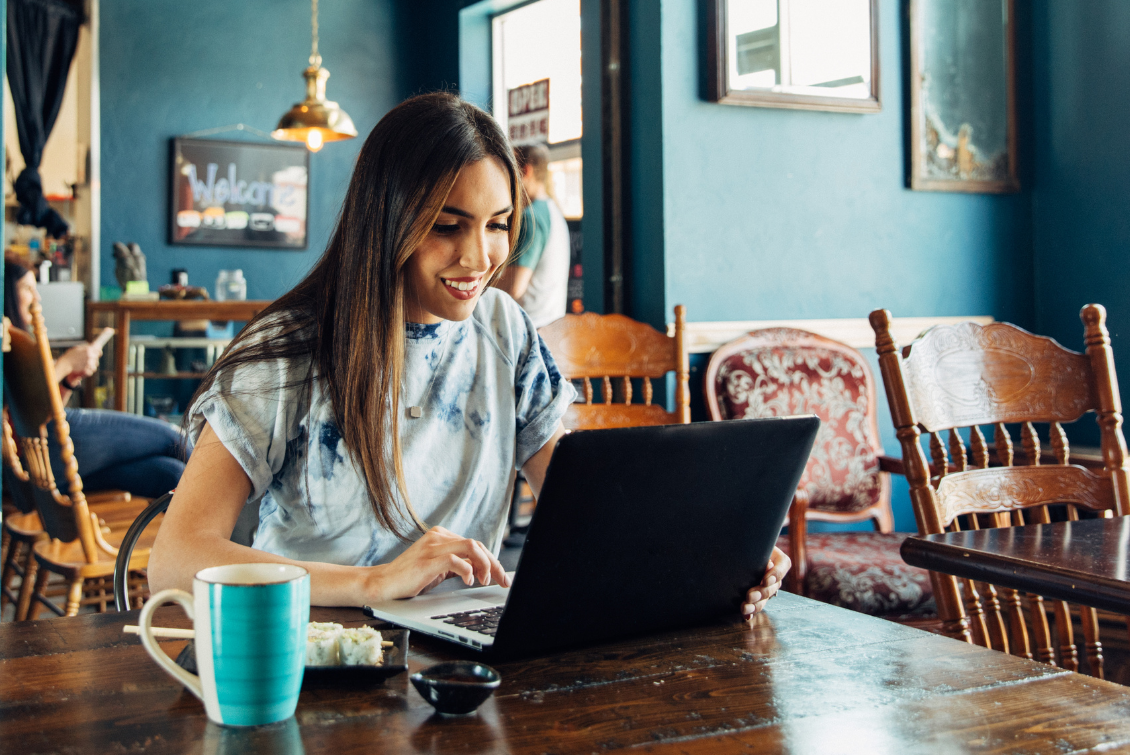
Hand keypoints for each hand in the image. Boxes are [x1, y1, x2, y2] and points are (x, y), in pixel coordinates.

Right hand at [58, 342, 101, 378]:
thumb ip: (85, 346)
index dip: (98, 352)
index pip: (98, 351)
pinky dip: (90, 370)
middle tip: (89, 360)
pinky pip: (92, 370)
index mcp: (88, 349)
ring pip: (96, 364)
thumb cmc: (69, 356)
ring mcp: (89, 363)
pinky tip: (86, 369)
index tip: (98, 354)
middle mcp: (89, 355)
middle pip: (96, 358)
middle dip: (94, 359)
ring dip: (92, 364)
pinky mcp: (87, 369)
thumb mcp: (76, 348)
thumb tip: (91, 344)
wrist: (64, 364)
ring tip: (86, 365)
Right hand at [365, 526, 509, 602]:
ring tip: (485, 580)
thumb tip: (482, 569)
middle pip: (477, 544)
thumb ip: (457, 564)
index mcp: (441, 536)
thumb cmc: (410, 577)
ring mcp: (432, 546)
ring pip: (471, 547)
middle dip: (494, 563)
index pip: (475, 544)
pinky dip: (467, 570)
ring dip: (484, 565)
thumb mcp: (439, 568)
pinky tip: (469, 581)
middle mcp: (438, 536)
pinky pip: (455, 559)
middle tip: (502, 581)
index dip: (492, 560)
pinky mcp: (427, 559)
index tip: (502, 576)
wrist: (383, 583)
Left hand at [742, 546, 790, 622]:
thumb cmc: (751, 542)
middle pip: (773, 586)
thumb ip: (760, 551)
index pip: (783, 566)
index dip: (775, 574)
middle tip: (749, 596)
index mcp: (779, 559)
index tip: (766, 579)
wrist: (742, 546)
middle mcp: (775, 575)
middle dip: (762, 592)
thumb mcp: (757, 543)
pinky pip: (757, 605)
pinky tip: (746, 616)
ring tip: (744, 607)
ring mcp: (767, 587)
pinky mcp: (757, 595)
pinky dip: (751, 612)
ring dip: (756, 605)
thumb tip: (766, 565)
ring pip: (766, 598)